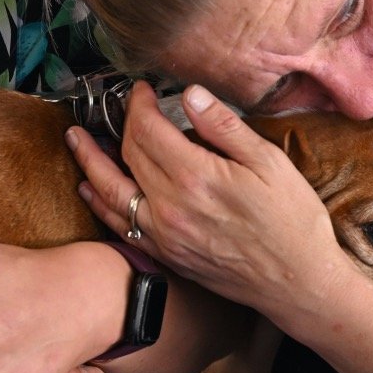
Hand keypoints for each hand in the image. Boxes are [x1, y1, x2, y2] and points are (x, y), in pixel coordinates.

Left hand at [67, 82, 347, 323]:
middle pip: (128, 154)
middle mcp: (170, 206)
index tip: (141, 89)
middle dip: (120, 124)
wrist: (297, 282)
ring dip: (89, 162)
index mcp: (196, 177)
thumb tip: (190, 94)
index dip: (139, 104)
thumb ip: (224, 127)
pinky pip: (120, 225)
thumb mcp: (270, 162)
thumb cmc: (292, 219)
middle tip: (120, 106)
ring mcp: (163, 234)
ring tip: (75, 140)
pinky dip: (100, 203)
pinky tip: (90, 188)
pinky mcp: (165, 255)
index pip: (148, 129)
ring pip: (112, 191)